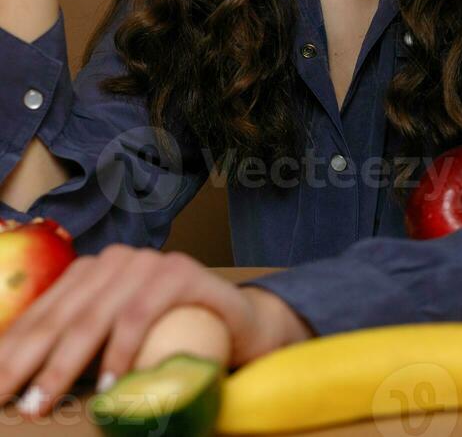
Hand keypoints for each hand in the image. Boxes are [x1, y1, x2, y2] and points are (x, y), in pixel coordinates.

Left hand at [0, 243, 311, 418]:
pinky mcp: (181, 273)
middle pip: (62, 314)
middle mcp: (117, 260)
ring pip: (95, 314)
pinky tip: (108, 384)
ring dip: (65, 363)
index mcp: (93, 272)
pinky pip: (139, 312)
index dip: (13, 348)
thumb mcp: (115, 343)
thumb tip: (26, 384)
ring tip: (42, 400)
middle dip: (26, 360)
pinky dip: (120, 350)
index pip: (44, 312)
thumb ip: (82, 349)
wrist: (238, 325)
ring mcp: (149, 263)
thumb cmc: (169, 338)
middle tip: (4, 397)